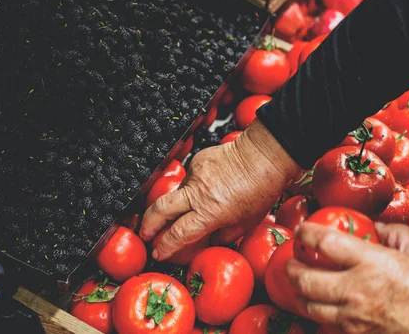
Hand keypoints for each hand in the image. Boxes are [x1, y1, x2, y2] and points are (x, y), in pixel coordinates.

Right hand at [139, 119, 298, 260]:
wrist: (264, 155)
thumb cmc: (261, 190)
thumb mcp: (246, 222)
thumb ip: (223, 235)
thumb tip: (207, 241)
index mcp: (211, 212)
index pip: (178, 234)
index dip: (164, 247)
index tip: (157, 253)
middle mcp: (198, 193)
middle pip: (160, 210)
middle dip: (148, 225)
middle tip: (144, 234)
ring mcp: (194, 175)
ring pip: (173, 193)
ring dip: (170, 205)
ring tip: (180, 211)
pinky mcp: (196, 161)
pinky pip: (187, 179)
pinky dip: (191, 188)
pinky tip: (205, 188)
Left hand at [286, 222, 408, 333]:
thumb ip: (393, 233)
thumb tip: (376, 226)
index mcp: (371, 262)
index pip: (324, 242)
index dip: (306, 233)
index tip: (301, 230)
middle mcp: (358, 290)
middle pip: (306, 279)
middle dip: (292, 269)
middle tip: (291, 262)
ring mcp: (357, 317)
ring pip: (311, 308)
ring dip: (300, 296)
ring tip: (299, 287)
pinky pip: (330, 328)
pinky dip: (320, 319)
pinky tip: (321, 311)